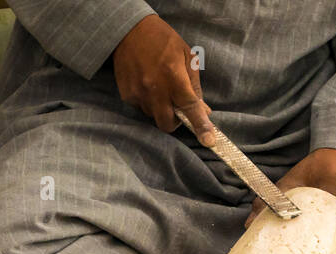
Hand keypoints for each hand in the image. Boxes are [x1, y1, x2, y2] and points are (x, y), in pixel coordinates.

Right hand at [113, 14, 214, 144]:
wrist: (129, 30)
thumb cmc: (163, 41)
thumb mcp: (187, 56)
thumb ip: (194, 85)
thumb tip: (203, 110)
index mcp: (174, 77)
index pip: (190, 107)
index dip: (200, 125)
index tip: (208, 141)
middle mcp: (155, 89)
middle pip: (167, 124)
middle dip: (174, 122)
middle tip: (176, 108)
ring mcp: (138, 94)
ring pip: (153, 116)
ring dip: (159, 109)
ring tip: (158, 87)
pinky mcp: (127, 95)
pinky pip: (141, 108)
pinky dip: (147, 102)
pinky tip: (146, 84)